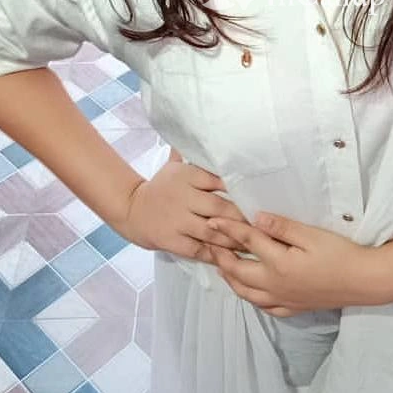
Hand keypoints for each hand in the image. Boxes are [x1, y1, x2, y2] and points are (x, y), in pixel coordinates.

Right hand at [121, 148, 250, 261]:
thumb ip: (193, 156)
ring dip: (233, 238)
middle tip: (262, 223)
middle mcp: (183, 197)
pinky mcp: (172, 241)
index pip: (218, 179)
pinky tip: (231, 258)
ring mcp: (177, 220)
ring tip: (253, 244)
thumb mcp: (173, 167)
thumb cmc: (160, 188)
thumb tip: (208, 135)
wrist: (130, 209)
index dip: (239, 188)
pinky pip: (199, 249)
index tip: (259, 195)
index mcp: (187, 176)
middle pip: (219, 206)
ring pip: (212, 231)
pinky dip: (216, 254)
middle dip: (241, 216)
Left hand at [206, 212, 377, 316]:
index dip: (228, 229)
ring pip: (247, 293)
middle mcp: (275, 285)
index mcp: (278, 263)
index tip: (212, 220)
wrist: (364, 281)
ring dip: (231, 280)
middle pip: (239, 272)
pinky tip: (251, 293)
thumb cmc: (340, 254)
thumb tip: (256, 218)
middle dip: (221, 258)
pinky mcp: (294, 307)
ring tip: (222, 268)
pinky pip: (265, 307)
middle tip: (210, 245)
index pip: (247, 242)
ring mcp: (284, 299)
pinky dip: (252, 298)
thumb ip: (282, 228)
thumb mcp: (312, 235)